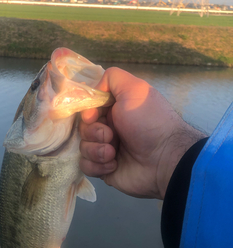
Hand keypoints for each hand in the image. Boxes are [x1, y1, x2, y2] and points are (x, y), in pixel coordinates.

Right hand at [79, 67, 204, 199]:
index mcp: (115, 110)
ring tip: (113, 153)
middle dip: (93, 132)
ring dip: (96, 150)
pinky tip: (113, 165)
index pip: (88, 108)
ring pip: (82, 147)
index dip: (87, 112)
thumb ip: (112, 78)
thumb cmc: (148, 121)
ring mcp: (106, 150)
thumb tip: (93, 91)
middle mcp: (109, 128)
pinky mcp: (104, 169)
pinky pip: (86, 166)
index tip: (94, 116)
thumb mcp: (134, 89)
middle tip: (111, 136)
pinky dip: (97, 165)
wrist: (164, 158)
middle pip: (83, 128)